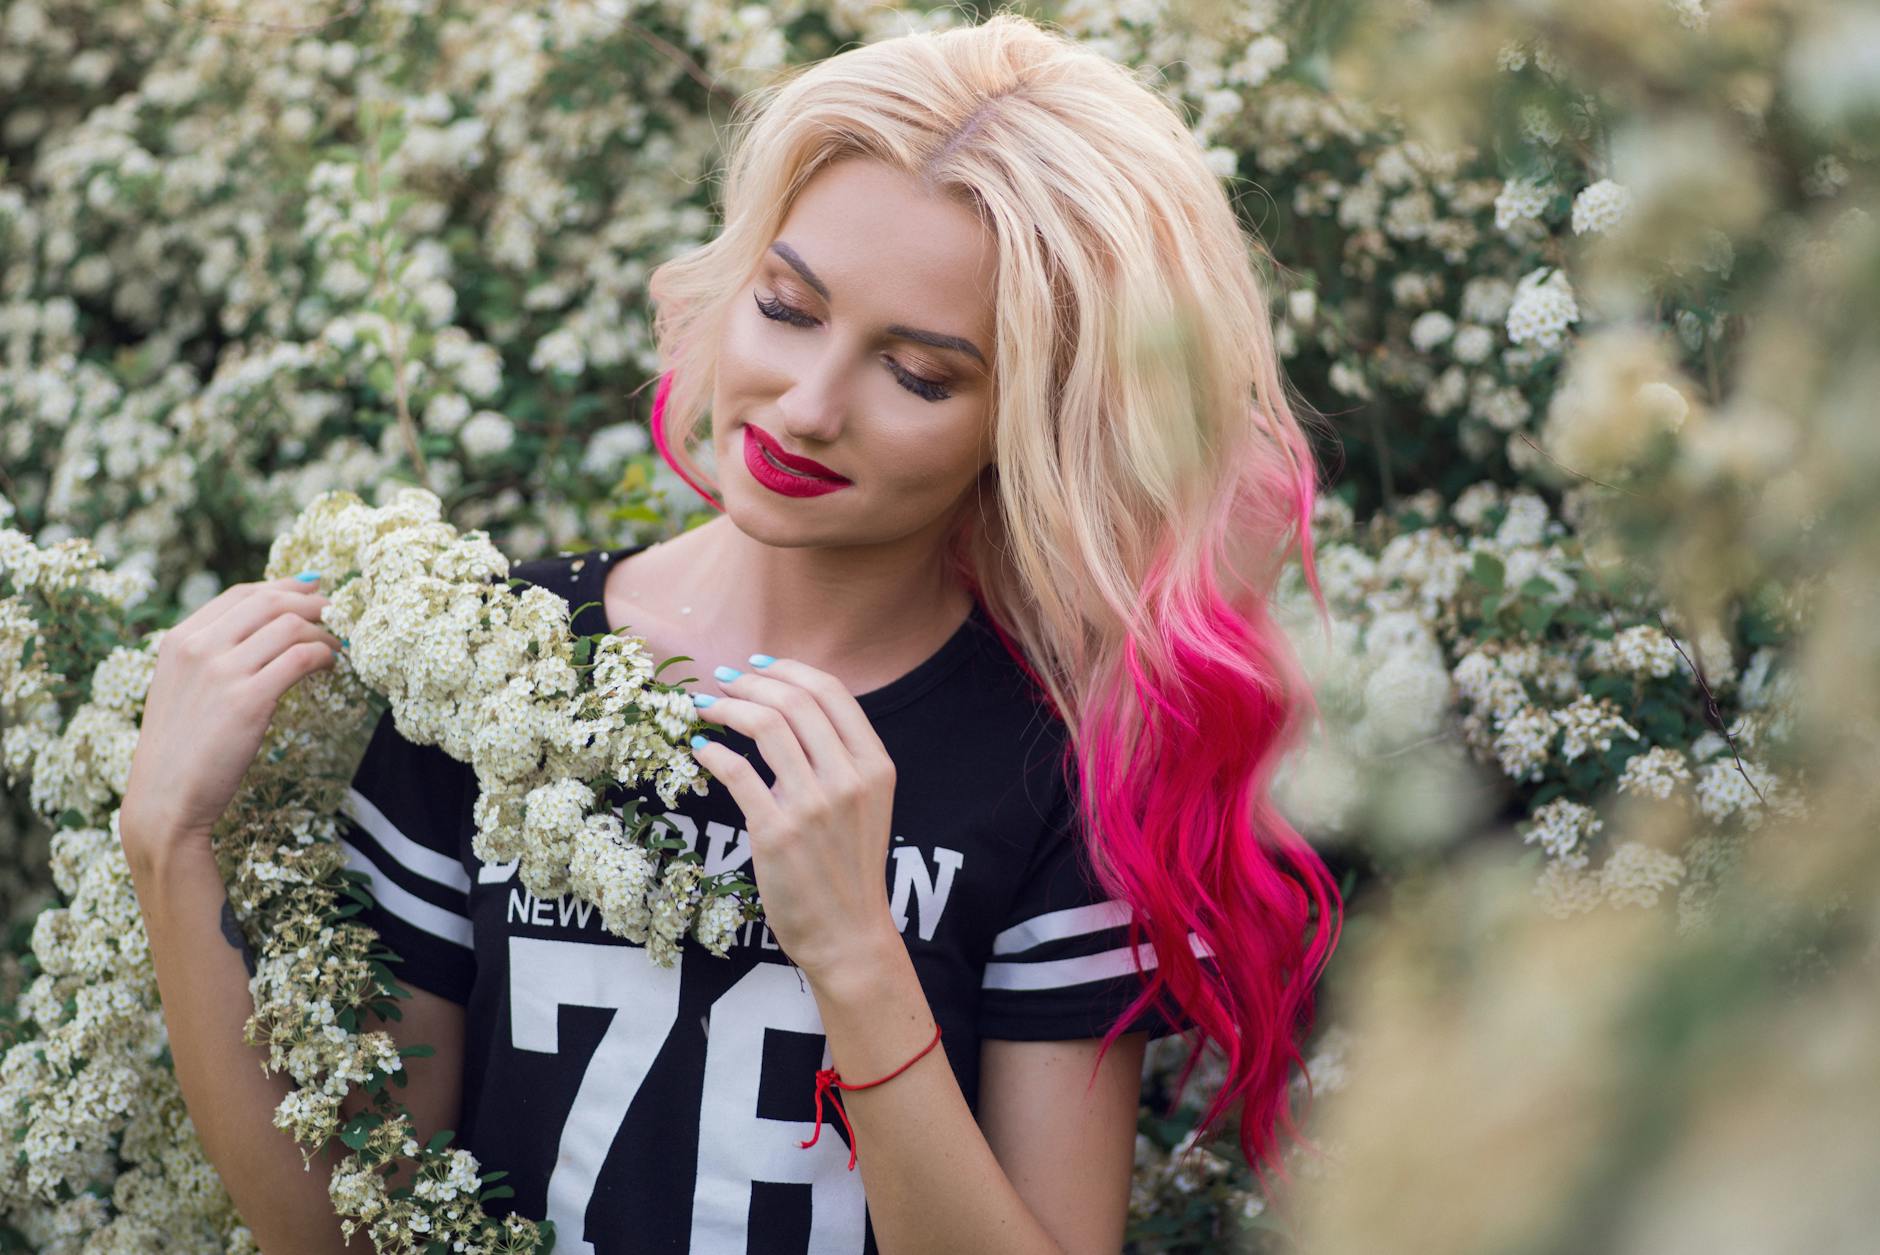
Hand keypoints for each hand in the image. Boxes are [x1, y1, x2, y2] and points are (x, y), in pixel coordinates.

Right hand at [120, 573, 343, 860]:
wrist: (164, 799)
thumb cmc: (180, 751)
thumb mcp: (183, 689)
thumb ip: (211, 656)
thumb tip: (264, 628)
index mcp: (178, 641)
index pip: (240, 594)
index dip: (282, 588)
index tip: (310, 591)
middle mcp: (197, 648)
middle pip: (269, 602)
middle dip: (310, 602)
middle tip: (336, 612)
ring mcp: (222, 672)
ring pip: (290, 626)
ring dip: (323, 632)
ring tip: (338, 646)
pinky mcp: (249, 699)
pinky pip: (301, 658)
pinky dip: (324, 655)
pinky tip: (331, 665)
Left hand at [687, 656, 901, 981]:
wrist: (849, 935)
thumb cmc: (850, 868)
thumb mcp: (866, 804)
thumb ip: (839, 759)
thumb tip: (788, 712)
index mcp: (875, 765)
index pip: (831, 693)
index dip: (789, 670)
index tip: (758, 665)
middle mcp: (849, 779)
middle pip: (795, 702)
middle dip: (751, 682)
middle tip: (723, 681)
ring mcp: (814, 805)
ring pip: (766, 727)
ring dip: (728, 707)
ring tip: (706, 707)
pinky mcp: (778, 833)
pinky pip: (738, 773)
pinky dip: (714, 752)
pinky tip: (700, 748)